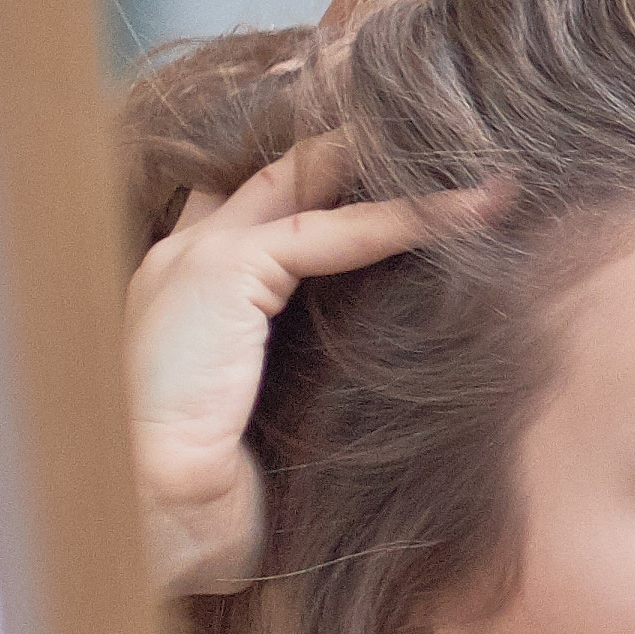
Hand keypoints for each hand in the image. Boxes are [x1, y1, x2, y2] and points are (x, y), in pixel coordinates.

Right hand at [127, 150, 473, 592]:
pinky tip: (476, 210)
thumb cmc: (214, 495)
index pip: (253, 207)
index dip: (319, 181)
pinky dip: (412, 217)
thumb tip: (392, 374)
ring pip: (310, 183)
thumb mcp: (272, 415)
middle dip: (352, 138)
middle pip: (277, 170)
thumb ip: (306, 373)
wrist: (156, 516)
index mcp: (182, 293)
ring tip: (478, 161)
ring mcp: (194, 257)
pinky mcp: (224, 270)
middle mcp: (179, 259)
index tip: (391, 162)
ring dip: (397, 168)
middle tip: (428, 118)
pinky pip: (336, 229)